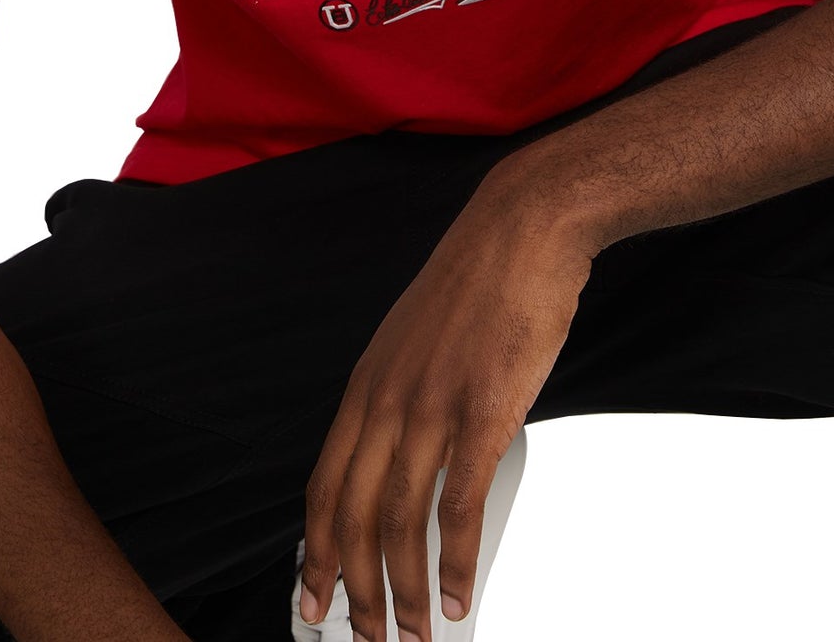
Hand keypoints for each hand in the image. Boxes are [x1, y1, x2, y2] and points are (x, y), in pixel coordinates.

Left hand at [297, 172, 595, 641]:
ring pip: (400, 520)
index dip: (314, 549)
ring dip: (403, 589)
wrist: (520, 231)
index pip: (325, 485)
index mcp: (367, 385)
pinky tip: (458, 594)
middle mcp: (388, 399)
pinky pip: (459, 505)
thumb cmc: (476, 285)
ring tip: (414, 633)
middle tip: (364, 637)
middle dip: (354, 587)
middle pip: (354, 514)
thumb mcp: (414, 341)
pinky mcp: (482, 412)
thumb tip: (397, 452)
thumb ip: (401, 395)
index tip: (312, 596)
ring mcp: (433, 407)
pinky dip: (455, 562)